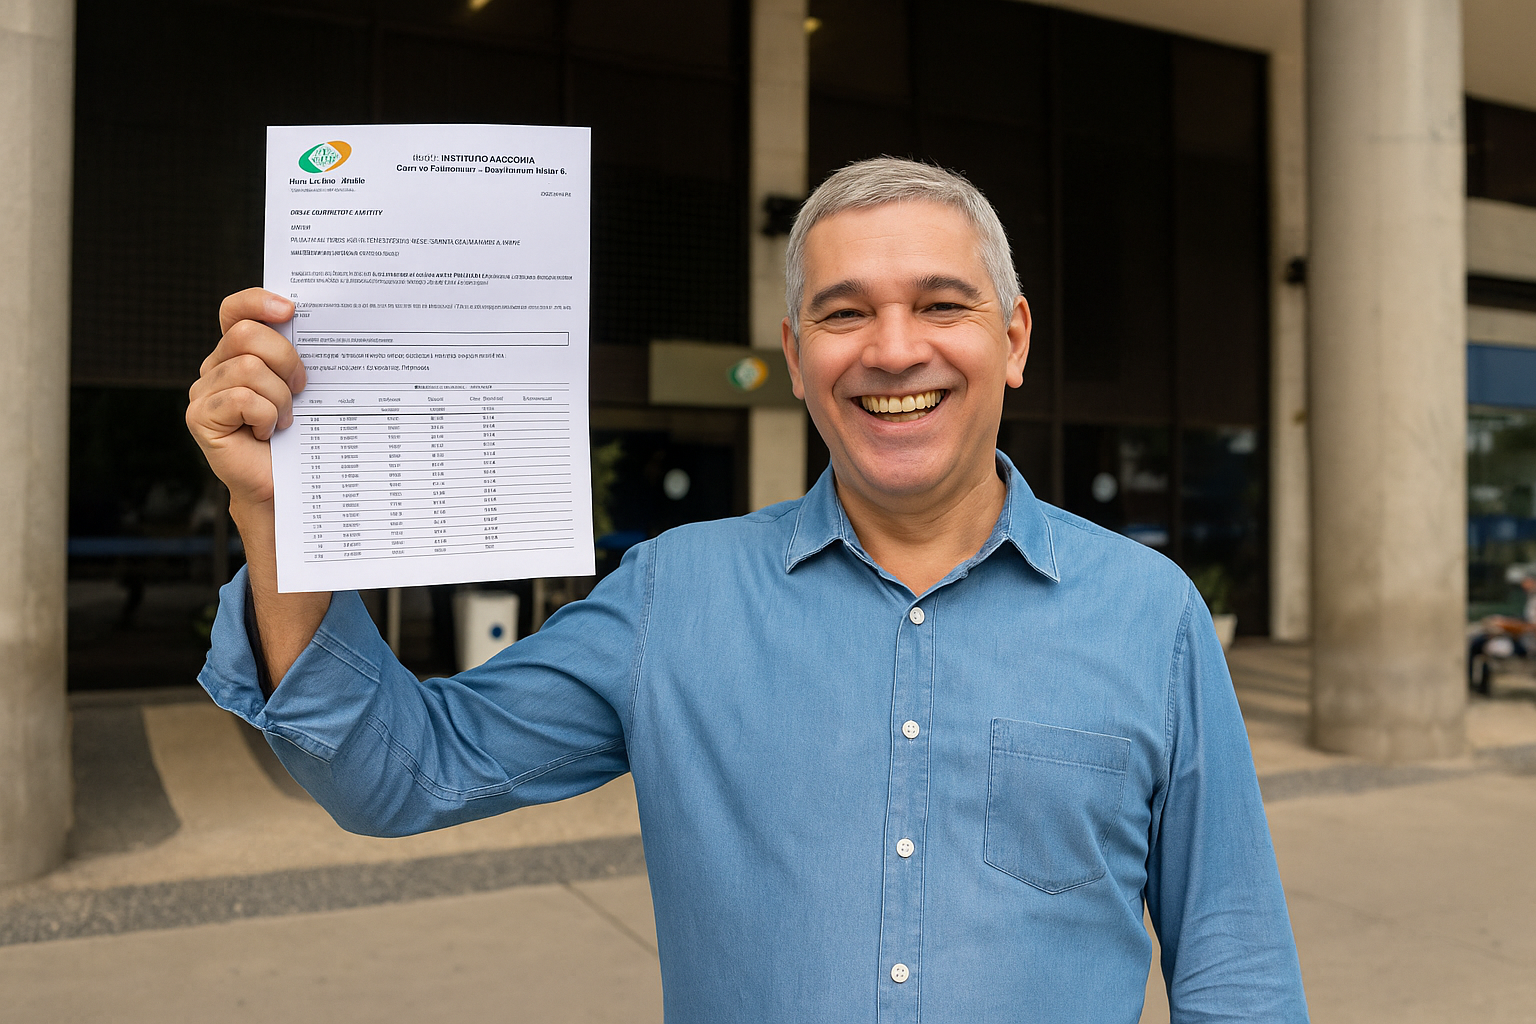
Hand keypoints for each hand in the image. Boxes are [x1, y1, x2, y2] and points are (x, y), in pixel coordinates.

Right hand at [186, 289, 302, 509]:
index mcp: (237, 353)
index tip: (291, 310)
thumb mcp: (300, 387)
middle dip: (286, 360)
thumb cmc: (296, 433)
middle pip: (247, 335)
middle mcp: (215, 366)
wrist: (284, 483)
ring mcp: (203, 391)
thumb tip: (312, 324)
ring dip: (279, 398)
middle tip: (300, 390)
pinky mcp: (199, 416)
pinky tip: (266, 433)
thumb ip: (296, 356)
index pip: (235, 310)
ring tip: (283, 420)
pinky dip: (265, 416)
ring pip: (249, 369)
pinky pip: (242, 399)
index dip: (257, 301)